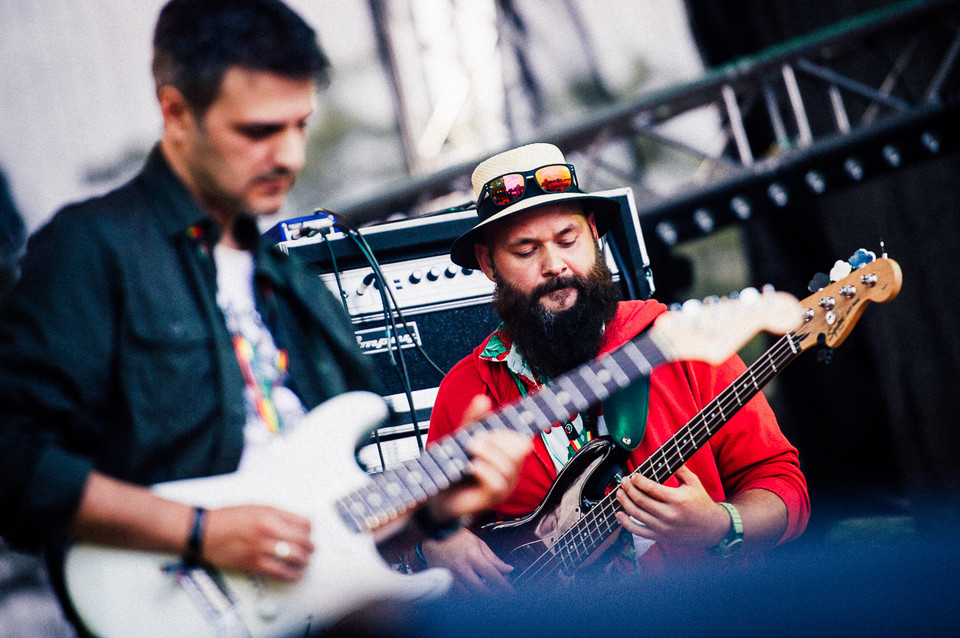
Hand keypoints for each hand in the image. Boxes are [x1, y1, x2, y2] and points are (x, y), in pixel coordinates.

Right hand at [202, 505, 313, 582]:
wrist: (204, 530)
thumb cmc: (227, 518)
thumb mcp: (256, 507)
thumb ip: (277, 515)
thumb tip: (297, 524)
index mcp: (270, 513)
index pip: (304, 523)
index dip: (310, 531)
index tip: (309, 535)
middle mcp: (267, 529)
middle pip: (303, 541)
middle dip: (310, 548)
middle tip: (310, 551)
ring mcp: (260, 547)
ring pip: (294, 557)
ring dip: (303, 562)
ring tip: (304, 563)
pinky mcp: (252, 563)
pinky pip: (279, 572)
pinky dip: (291, 575)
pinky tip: (295, 575)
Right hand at [420, 528, 513, 594]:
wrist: (434, 535)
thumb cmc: (457, 538)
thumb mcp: (479, 543)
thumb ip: (494, 559)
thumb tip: (508, 569)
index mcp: (473, 556)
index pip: (493, 576)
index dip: (504, 587)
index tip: (511, 592)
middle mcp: (461, 568)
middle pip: (482, 590)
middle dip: (494, 596)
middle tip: (501, 597)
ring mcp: (451, 576)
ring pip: (468, 596)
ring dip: (479, 598)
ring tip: (487, 595)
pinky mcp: (443, 582)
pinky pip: (456, 596)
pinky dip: (466, 597)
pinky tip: (472, 594)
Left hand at [426, 395, 531, 521]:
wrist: (440, 493)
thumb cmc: (456, 465)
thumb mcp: (464, 437)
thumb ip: (474, 419)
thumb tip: (483, 399)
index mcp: (509, 455)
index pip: (522, 440)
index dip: (510, 432)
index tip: (492, 429)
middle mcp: (512, 470)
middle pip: (520, 449)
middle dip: (497, 440)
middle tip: (474, 440)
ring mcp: (505, 485)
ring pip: (509, 466)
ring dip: (487, 453)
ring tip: (470, 449)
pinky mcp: (494, 498)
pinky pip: (498, 483)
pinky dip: (484, 470)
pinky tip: (470, 466)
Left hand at [614, 465, 728, 547]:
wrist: (712, 528)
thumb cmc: (701, 502)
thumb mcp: (694, 482)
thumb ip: (679, 468)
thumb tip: (664, 455)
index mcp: (677, 499)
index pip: (651, 488)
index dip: (638, 480)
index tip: (633, 475)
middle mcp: (669, 515)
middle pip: (641, 500)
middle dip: (628, 489)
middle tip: (623, 481)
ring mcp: (664, 527)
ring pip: (636, 514)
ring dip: (624, 502)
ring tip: (619, 493)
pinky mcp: (660, 536)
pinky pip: (638, 531)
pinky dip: (625, 523)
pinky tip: (619, 514)